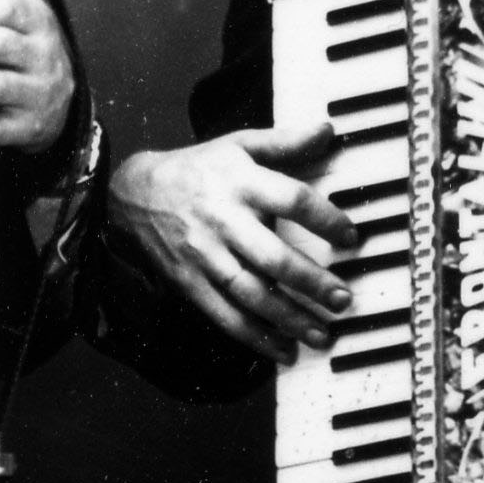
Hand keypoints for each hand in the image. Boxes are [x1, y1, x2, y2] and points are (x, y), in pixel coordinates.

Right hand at [108, 120, 361, 361]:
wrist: (132, 196)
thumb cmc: (197, 170)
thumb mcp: (237, 145)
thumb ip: (284, 141)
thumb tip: (327, 131)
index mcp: (240, 182)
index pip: (291, 200)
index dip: (325, 219)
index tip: (351, 238)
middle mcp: (224, 220)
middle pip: (273, 257)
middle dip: (311, 282)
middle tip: (342, 299)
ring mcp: (206, 256)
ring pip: (251, 293)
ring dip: (289, 318)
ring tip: (321, 334)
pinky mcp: (191, 283)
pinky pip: (225, 316)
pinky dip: (255, 337)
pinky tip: (284, 351)